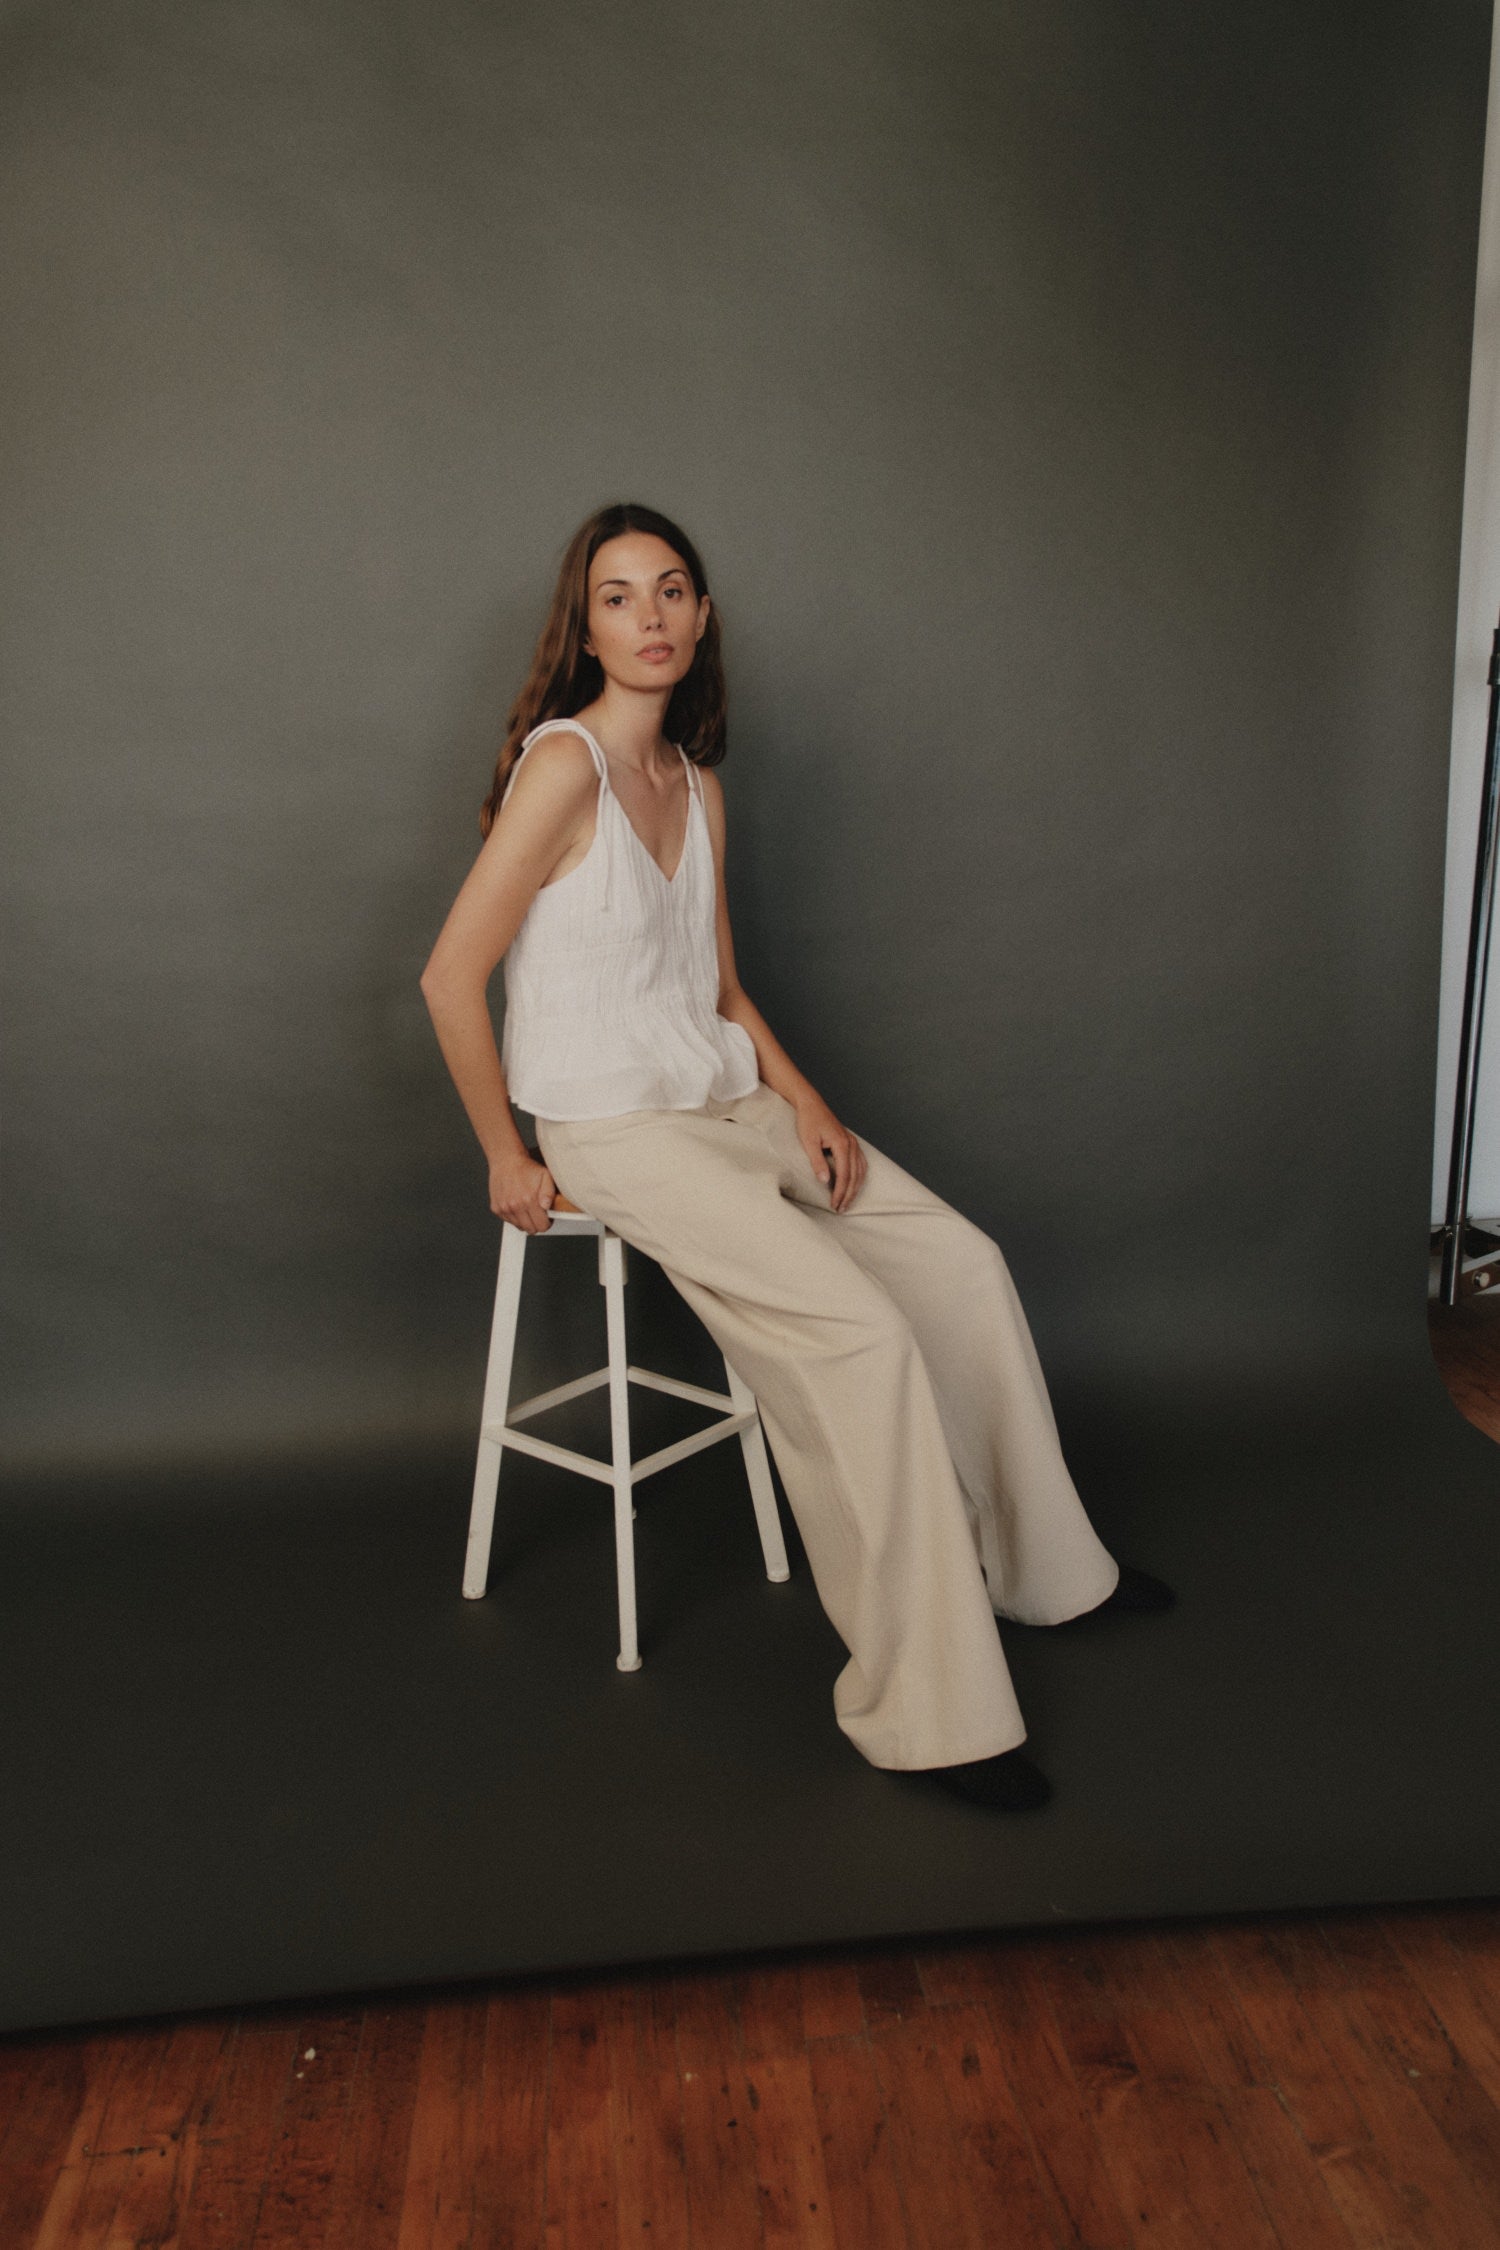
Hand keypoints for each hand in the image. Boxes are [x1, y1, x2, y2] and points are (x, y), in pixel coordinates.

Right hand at [489, 1148, 557, 1231]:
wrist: (506, 1160)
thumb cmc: (526, 1168)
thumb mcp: (545, 1176)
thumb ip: (549, 1193)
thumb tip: (547, 1207)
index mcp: (529, 1200)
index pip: (541, 1226)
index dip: (546, 1223)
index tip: (546, 1218)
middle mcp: (515, 1206)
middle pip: (530, 1229)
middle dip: (536, 1223)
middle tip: (538, 1213)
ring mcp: (504, 1208)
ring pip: (519, 1226)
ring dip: (525, 1220)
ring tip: (527, 1207)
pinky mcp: (496, 1208)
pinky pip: (508, 1221)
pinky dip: (514, 1216)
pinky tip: (516, 1204)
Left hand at [794, 1094, 866, 1211]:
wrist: (811, 1104)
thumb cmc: (807, 1121)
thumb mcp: (808, 1142)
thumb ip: (817, 1162)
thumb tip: (824, 1181)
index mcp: (841, 1144)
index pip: (844, 1174)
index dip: (840, 1192)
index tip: (835, 1204)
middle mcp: (851, 1144)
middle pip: (855, 1175)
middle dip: (848, 1194)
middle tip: (841, 1209)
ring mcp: (853, 1143)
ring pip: (860, 1170)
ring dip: (855, 1188)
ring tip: (847, 1202)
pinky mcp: (850, 1142)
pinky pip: (861, 1163)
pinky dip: (859, 1177)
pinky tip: (855, 1185)